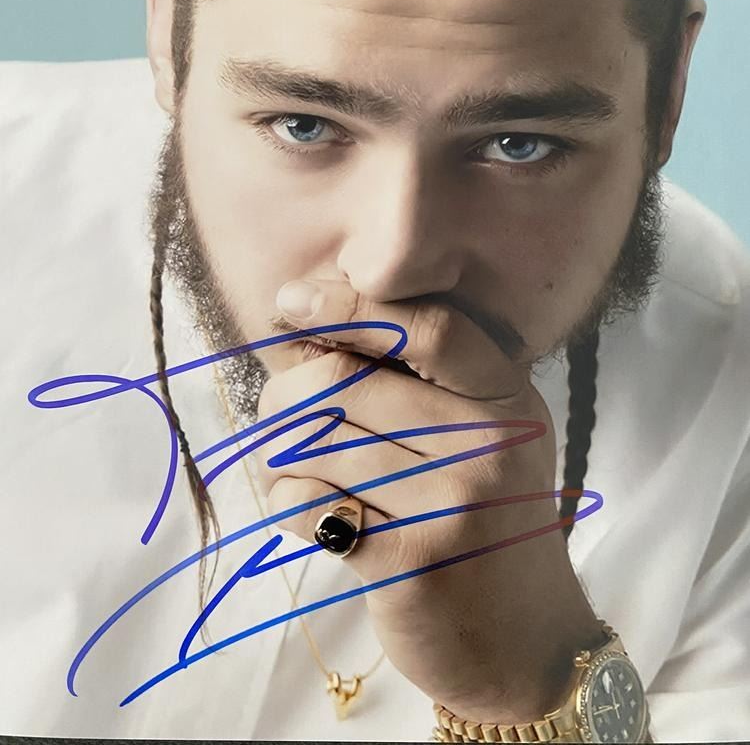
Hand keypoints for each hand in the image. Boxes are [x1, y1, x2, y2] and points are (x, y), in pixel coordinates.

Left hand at [255, 278, 601, 722]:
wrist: (527, 642)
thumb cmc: (489, 521)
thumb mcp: (485, 437)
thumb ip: (423, 382)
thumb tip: (311, 325)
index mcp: (508, 399)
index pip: (426, 328)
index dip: (347, 306)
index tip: (291, 303)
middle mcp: (489, 446)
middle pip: (346, 383)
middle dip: (287, 389)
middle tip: (277, 408)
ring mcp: (453, 506)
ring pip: (317, 442)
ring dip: (279, 449)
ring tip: (287, 462)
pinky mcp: (410, 563)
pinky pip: (309, 504)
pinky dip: (287, 499)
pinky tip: (305, 509)